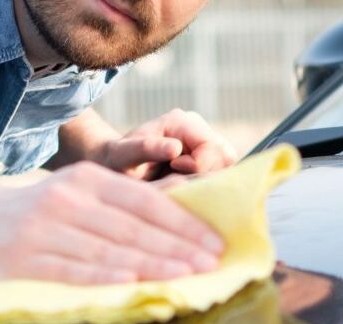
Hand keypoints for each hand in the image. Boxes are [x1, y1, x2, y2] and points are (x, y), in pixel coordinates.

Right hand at [0, 162, 223, 284]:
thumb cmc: (39, 218)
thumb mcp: (79, 196)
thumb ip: (124, 206)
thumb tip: (183, 215)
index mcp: (86, 180)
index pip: (146, 202)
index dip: (184, 225)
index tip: (215, 246)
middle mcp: (65, 199)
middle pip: (132, 229)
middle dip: (176, 251)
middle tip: (211, 268)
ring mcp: (40, 230)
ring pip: (106, 251)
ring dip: (150, 267)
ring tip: (185, 281)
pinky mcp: (19, 262)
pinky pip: (69, 273)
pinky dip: (102, 279)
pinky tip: (131, 285)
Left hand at [93, 109, 237, 179]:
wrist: (115, 165)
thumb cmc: (117, 163)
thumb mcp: (123, 157)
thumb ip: (147, 150)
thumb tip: (175, 148)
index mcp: (180, 121)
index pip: (212, 148)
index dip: (197, 168)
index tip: (172, 171)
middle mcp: (196, 125)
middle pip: (225, 156)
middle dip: (204, 175)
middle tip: (175, 179)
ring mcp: (205, 139)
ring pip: (228, 166)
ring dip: (206, 179)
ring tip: (177, 180)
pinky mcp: (208, 155)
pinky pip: (223, 172)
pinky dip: (208, 182)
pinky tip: (185, 183)